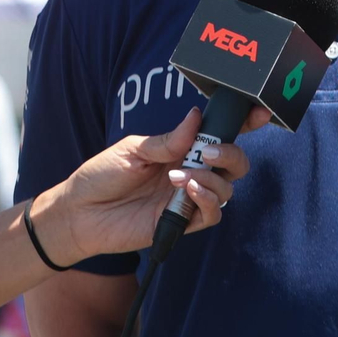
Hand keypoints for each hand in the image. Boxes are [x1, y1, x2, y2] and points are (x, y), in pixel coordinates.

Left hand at [33, 108, 258, 265]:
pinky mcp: (182, 222)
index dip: (244, 124)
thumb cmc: (101, 176)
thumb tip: (196, 117)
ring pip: (227, 189)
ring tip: (180, 177)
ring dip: (211, 179)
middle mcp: (191, 173)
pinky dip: (207, 200)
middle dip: (230, 154)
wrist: (78, 213)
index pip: (220, 136)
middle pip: (235, 164)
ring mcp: (188, 199)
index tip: (259, 113)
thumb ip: (168, 139)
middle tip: (207, 153)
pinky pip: (212, 214)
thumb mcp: (132, 149)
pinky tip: (186, 191)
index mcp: (182, 150)